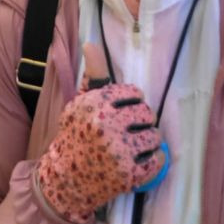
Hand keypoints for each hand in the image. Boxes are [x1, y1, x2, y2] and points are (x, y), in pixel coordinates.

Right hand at [36, 44, 162, 222]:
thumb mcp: (80, 104)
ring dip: (148, 141)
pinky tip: (141, 160)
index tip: (125, 111)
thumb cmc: (75, 136)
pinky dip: (154, 160)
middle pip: (147, 113)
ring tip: (135, 146)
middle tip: (130, 130)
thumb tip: (91, 43)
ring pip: (155, 135)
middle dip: (141, 121)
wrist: (64, 180)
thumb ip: (93, 75)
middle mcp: (107, 125)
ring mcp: (119, 151)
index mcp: (95, 104)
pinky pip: (158, 159)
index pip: (134, 93)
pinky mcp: (129, 174)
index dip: (132, 102)